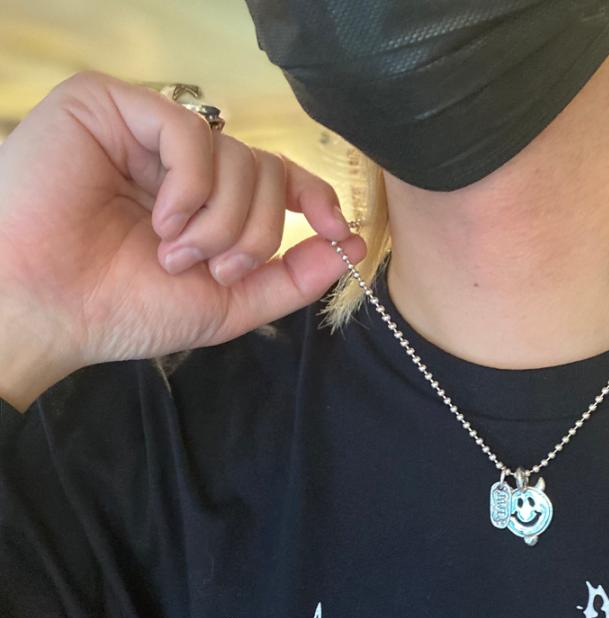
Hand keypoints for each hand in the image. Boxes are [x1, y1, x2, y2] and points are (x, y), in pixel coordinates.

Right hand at [0, 70, 366, 377]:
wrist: (50, 311)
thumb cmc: (126, 309)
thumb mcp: (229, 303)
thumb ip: (291, 279)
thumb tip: (350, 246)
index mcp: (205, 202)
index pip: (277, 177)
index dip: (314, 197)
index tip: (336, 230)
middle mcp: (180, 164)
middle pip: (265, 170)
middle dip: (254, 233)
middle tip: (210, 268)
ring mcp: (145, 133)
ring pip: (236, 155)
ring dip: (219, 222)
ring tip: (171, 252)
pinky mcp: (108, 107)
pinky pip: (191, 133)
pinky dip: (191, 189)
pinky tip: (161, 220)